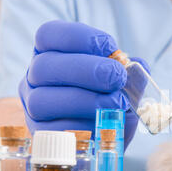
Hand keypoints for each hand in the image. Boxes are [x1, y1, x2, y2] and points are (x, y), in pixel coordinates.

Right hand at [19, 20, 147, 147]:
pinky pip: (53, 131)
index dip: (79, 37)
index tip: (110, 46)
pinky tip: (104, 123)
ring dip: (85, 100)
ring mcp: (32, 107)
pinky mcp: (39, 135)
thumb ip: (132, 75)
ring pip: (43, 100)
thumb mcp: (123, 84)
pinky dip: (82, 126)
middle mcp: (34, 78)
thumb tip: (139, 69)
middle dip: (86, 69)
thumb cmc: (109, 101)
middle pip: (44, 66)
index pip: (49, 35)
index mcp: (50, 54)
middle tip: (118, 77)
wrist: (102, 136)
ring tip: (116, 103)